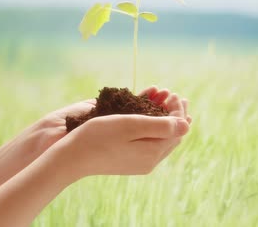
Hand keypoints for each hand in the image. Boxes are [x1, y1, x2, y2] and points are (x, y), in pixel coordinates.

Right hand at [59, 88, 190, 175]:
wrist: (70, 156)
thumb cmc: (98, 136)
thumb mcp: (131, 125)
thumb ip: (160, 125)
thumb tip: (187, 125)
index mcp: (152, 154)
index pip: (176, 130)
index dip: (179, 111)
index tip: (174, 95)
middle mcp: (149, 161)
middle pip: (171, 136)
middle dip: (175, 115)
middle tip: (176, 97)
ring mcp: (138, 162)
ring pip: (160, 139)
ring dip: (164, 119)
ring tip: (166, 103)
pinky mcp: (128, 160)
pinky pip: (148, 142)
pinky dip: (152, 127)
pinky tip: (150, 117)